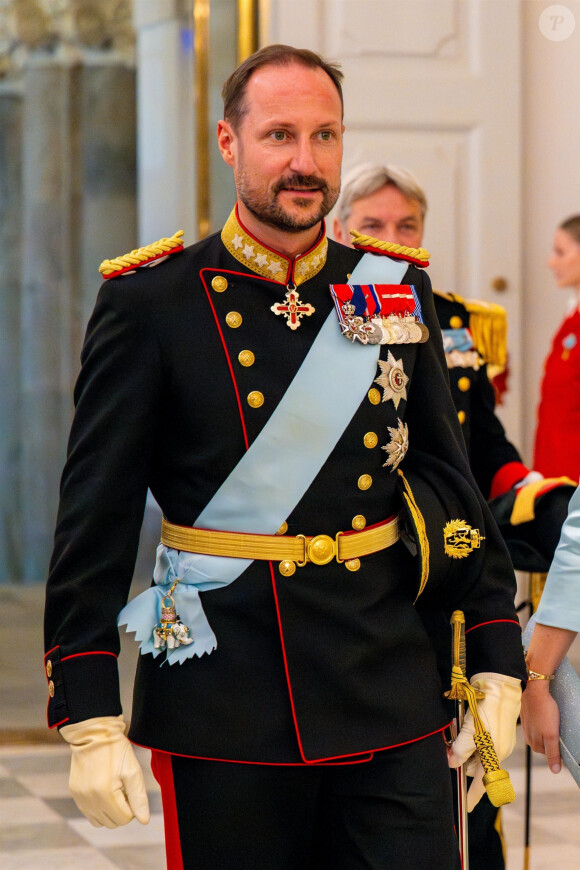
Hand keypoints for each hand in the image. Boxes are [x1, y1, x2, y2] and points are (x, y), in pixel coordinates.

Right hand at [60, 715, 149, 827]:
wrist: (94, 733)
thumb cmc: (117, 750)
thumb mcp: (132, 771)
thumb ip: (139, 798)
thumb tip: (144, 821)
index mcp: (106, 794)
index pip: (124, 819)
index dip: (132, 806)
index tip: (131, 789)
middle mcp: (90, 800)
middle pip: (112, 823)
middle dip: (122, 810)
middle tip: (123, 788)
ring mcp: (80, 798)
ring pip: (99, 821)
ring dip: (110, 811)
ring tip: (114, 789)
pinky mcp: (75, 793)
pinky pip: (89, 812)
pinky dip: (99, 807)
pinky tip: (103, 788)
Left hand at [447, 672, 520, 810]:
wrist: (499, 686)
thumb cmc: (487, 709)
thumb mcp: (471, 731)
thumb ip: (461, 750)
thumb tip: (452, 764)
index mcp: (494, 755)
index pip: (482, 782)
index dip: (473, 795)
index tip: (466, 808)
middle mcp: (496, 750)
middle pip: (474, 764)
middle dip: (461, 758)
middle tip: (448, 746)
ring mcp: (496, 739)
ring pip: (474, 749)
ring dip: (463, 743)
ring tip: (455, 729)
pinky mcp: (493, 727)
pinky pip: (478, 737)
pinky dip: (468, 733)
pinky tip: (462, 722)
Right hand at [521, 681, 561, 772]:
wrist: (535, 690)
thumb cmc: (544, 711)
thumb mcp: (551, 735)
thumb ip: (553, 753)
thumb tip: (555, 771)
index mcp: (533, 744)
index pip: (549, 754)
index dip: (557, 748)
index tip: (562, 740)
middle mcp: (528, 737)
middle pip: (544, 745)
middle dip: (552, 740)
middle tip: (558, 730)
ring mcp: (527, 727)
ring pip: (541, 735)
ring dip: (548, 731)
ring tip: (553, 722)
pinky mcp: (528, 717)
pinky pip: (537, 725)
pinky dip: (543, 723)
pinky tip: (547, 717)